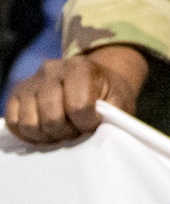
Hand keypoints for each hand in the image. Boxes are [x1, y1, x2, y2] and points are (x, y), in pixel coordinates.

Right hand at [4, 46, 148, 143]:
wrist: (95, 81)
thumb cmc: (109, 94)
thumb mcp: (120, 102)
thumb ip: (113, 117)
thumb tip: (98, 134)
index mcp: (80, 67)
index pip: (79, 107)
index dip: (88, 124)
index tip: (94, 124)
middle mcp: (51, 69)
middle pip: (52, 118)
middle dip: (68, 133)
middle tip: (78, 131)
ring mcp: (30, 81)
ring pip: (30, 124)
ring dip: (48, 136)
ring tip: (63, 131)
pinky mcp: (16, 94)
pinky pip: (14, 123)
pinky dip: (29, 134)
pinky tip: (47, 132)